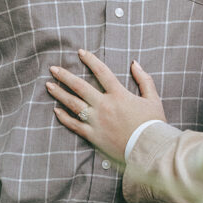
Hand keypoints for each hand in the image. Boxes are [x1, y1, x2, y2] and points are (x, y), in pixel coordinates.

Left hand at [46, 50, 165, 159]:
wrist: (149, 149)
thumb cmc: (153, 124)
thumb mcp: (153, 99)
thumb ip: (144, 79)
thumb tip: (135, 63)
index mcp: (119, 95)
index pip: (102, 72)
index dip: (90, 60)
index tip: (80, 52)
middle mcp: (104, 105)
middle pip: (80, 87)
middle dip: (65, 76)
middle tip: (53, 69)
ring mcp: (97, 121)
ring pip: (73, 104)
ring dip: (60, 93)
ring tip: (48, 85)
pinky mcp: (93, 136)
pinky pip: (75, 125)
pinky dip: (64, 118)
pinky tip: (56, 111)